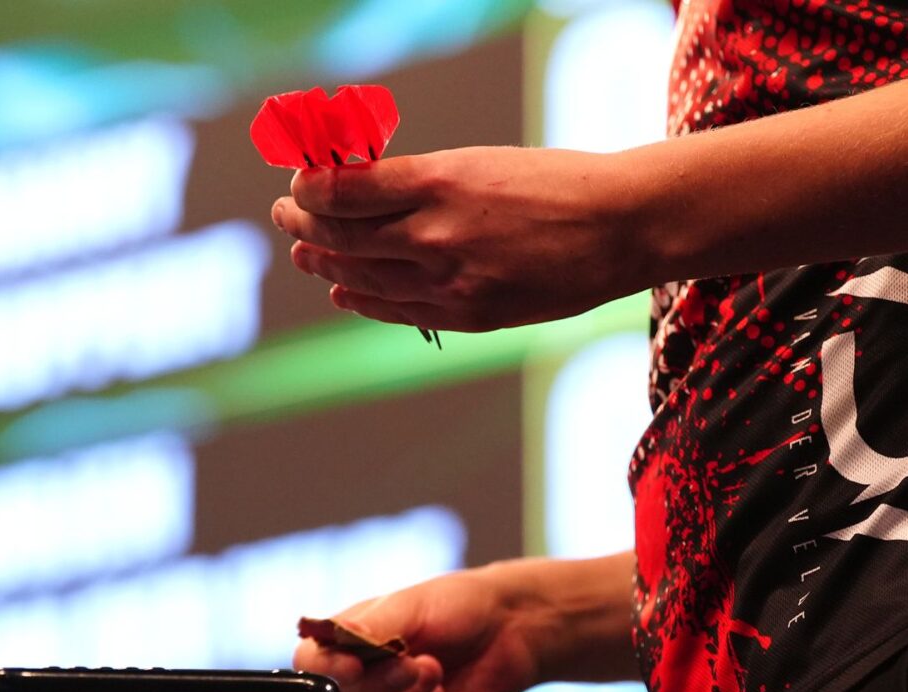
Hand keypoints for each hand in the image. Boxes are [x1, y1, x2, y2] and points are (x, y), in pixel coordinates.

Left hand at [270, 146, 653, 331]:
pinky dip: (362, 299)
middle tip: (285, 215)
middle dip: (304, 224)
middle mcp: (437, 233)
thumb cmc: (553, 183)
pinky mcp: (469, 314)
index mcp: (440, 181)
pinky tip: (342, 291)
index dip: (309, 189)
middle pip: (344, 235)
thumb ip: (417, 179)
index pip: (344, 191)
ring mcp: (450, 280)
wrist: (621, 227)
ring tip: (304, 253)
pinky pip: (398, 310)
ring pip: (363, 274)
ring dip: (325, 262)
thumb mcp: (479, 162)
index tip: (298, 182)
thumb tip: (357, 186)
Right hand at [294, 567, 543, 691]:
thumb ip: (369, 627)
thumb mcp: (409, 605)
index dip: (329, 673)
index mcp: (341, 646)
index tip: (357, 666)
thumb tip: (335, 645)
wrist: (510, 631)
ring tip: (434, 675)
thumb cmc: (456, 606)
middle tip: (421, 662)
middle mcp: (354, 686)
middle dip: (384, 687)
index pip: (309, 668)